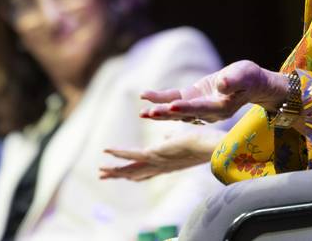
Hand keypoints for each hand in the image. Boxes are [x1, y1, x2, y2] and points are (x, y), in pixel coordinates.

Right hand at [100, 130, 223, 180]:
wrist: (211, 147)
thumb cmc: (201, 142)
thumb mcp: (181, 140)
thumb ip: (170, 139)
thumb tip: (164, 136)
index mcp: (166, 164)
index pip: (147, 171)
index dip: (134, 173)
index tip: (124, 175)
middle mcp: (159, 167)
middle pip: (134, 173)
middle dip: (119, 175)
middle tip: (104, 176)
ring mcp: (156, 161)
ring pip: (130, 168)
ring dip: (114, 169)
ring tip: (100, 171)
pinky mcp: (155, 153)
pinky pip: (132, 154)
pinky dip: (118, 152)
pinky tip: (106, 149)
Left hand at [139, 60, 287, 122]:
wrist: (250, 84)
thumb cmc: (248, 77)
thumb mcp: (244, 75)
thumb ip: (233, 81)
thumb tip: (221, 84)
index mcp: (221, 108)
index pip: (201, 108)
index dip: (186, 108)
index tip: (172, 106)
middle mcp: (208, 112)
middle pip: (185, 114)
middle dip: (167, 114)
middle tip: (150, 113)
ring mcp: (199, 108)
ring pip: (176, 112)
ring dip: (159, 112)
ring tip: (143, 113)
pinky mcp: (193, 99)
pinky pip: (174, 101)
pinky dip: (161, 101)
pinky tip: (145, 99)